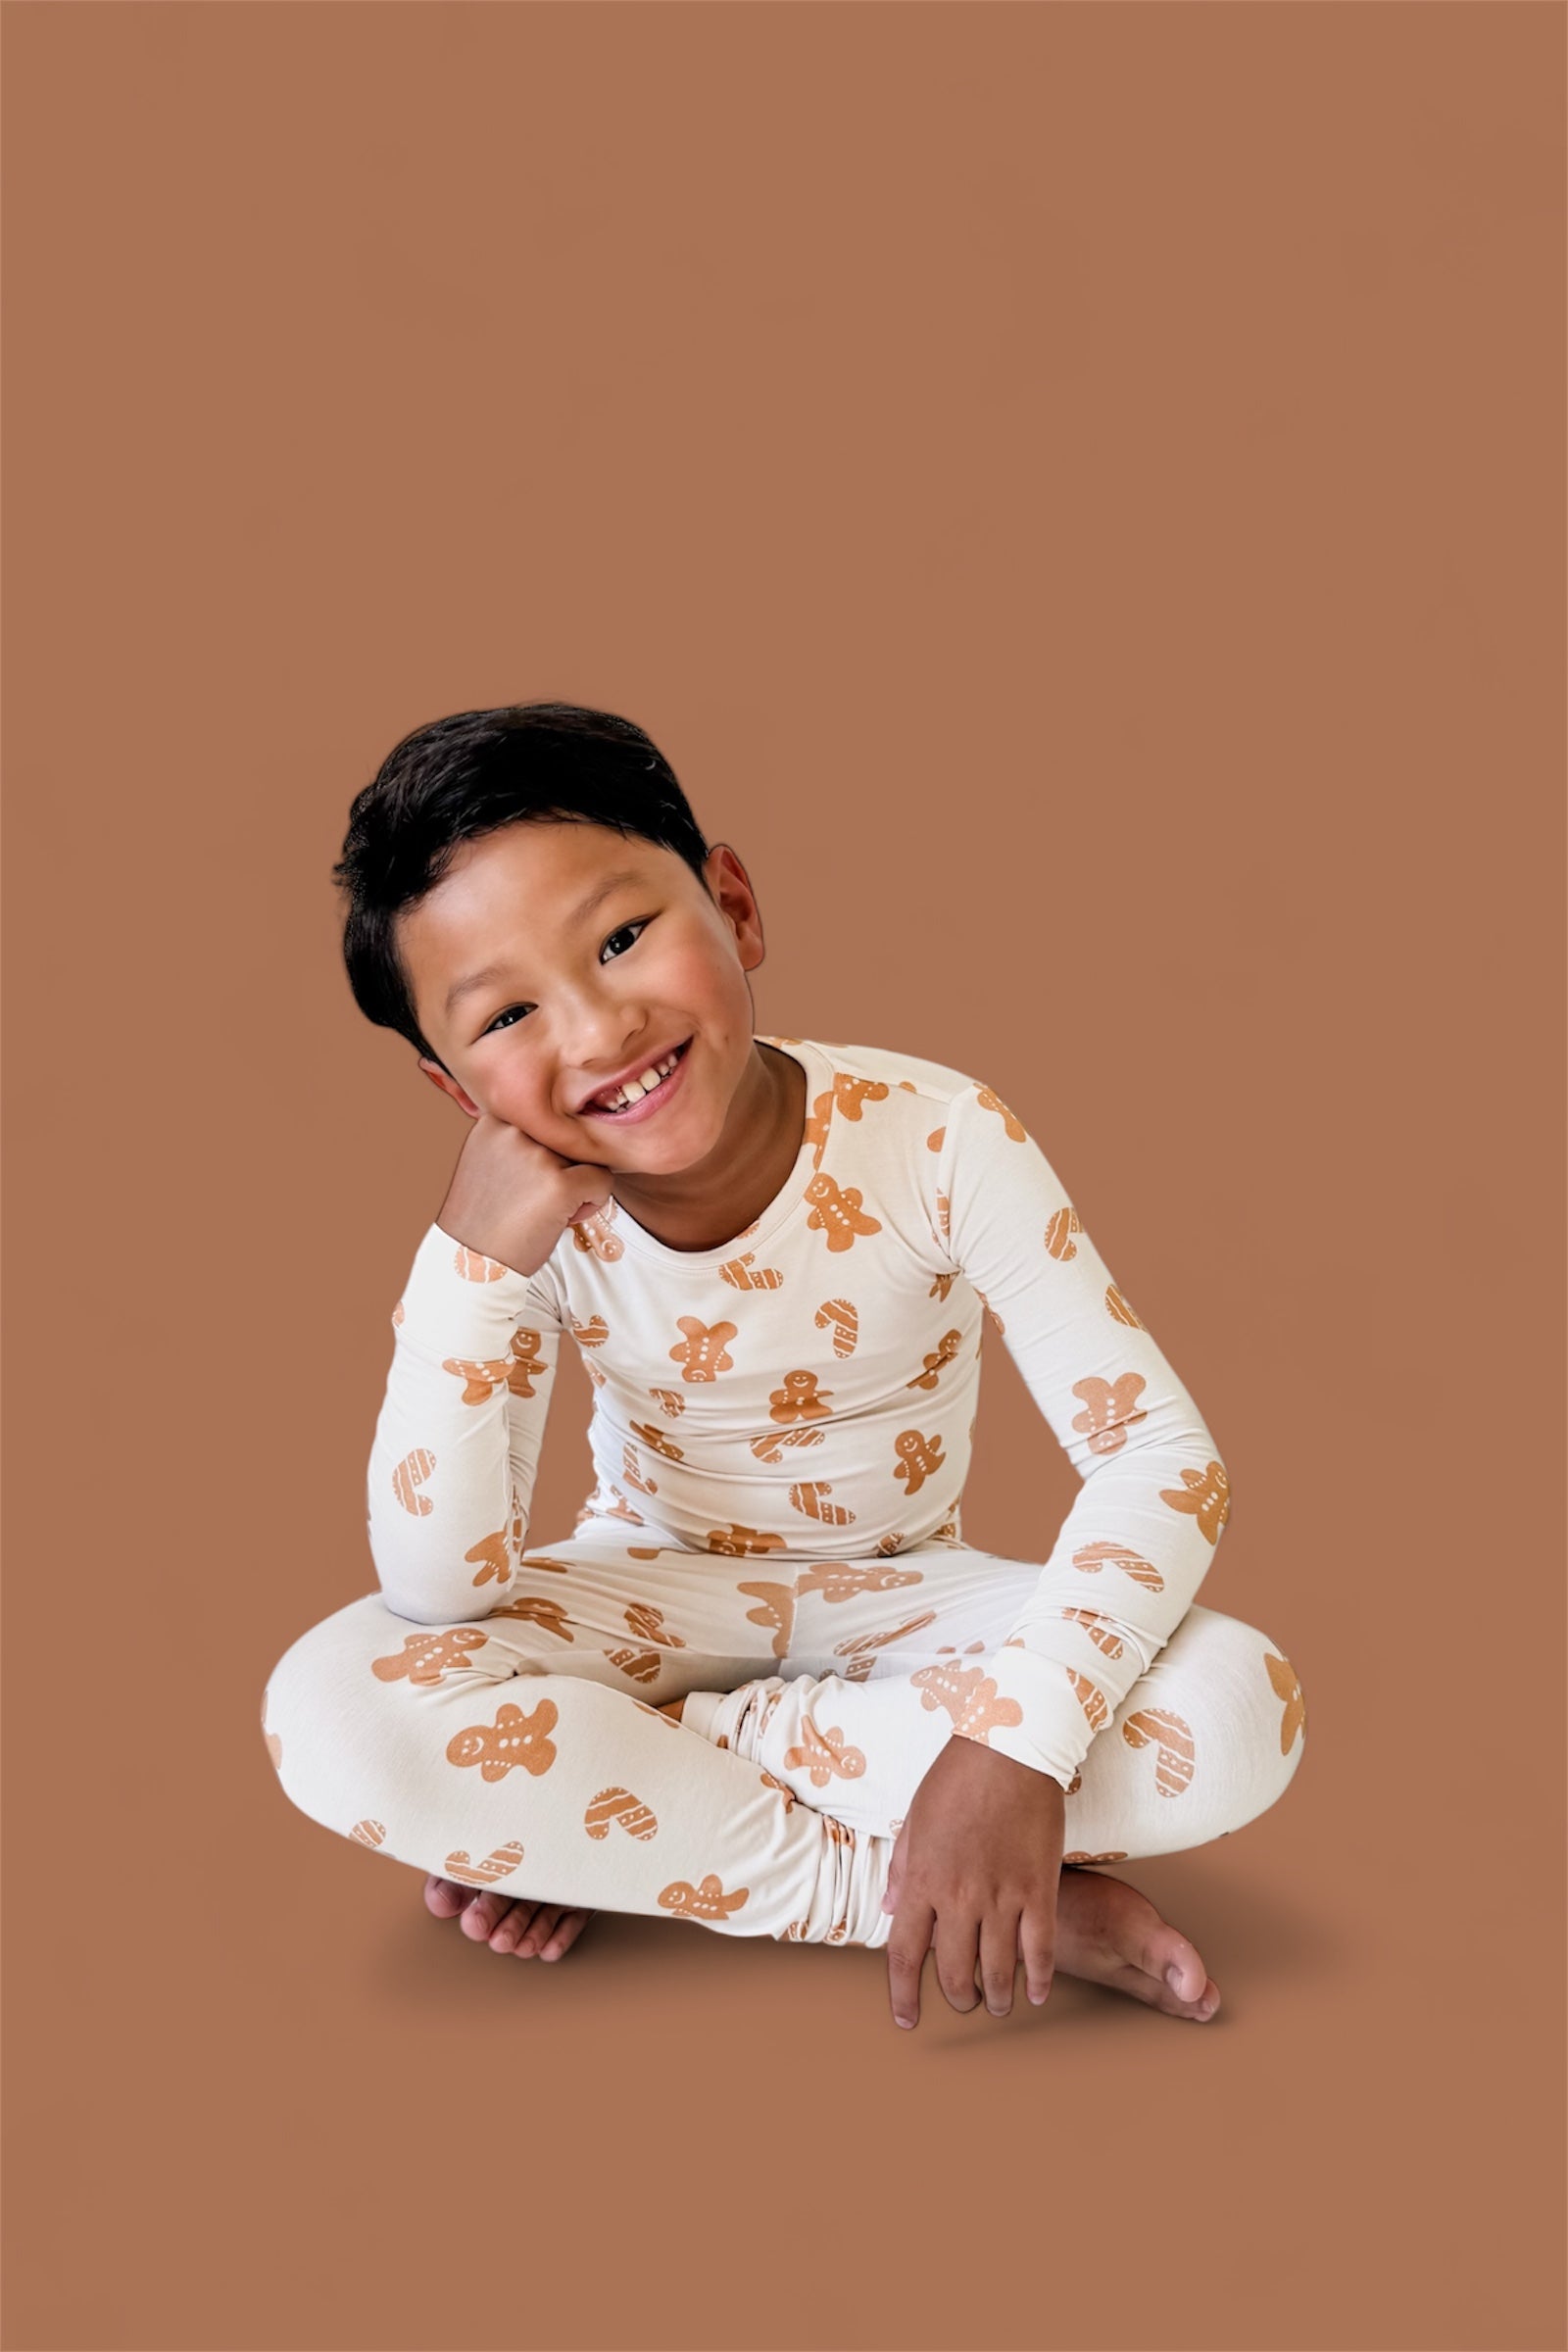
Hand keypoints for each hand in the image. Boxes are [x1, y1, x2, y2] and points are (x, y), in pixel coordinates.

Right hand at [421, 1062, 614, 1278]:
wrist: (471, 1265)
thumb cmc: (485, 1217)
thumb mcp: (488, 1160)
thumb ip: (517, 1136)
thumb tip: (562, 1119)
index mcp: (494, 1120)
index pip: (549, 1120)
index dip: (547, 1152)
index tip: (524, 1181)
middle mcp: (514, 1131)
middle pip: (569, 1137)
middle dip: (563, 1168)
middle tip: (534, 1199)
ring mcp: (536, 1156)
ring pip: (588, 1157)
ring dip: (577, 1184)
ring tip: (545, 1209)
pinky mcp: (559, 1183)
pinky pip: (603, 1180)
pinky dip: (593, 1203)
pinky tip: (561, 1220)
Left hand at [880, 1734, 1064, 2029]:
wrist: (1009, 1749)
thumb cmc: (957, 1778)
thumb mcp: (915, 1819)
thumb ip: (904, 1869)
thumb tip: (893, 1909)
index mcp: (923, 1881)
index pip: (905, 1955)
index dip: (903, 1995)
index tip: (906, 2018)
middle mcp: (959, 1898)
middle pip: (953, 1972)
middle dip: (957, 1996)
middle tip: (964, 2001)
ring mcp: (1002, 1897)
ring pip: (998, 1970)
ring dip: (996, 1997)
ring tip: (997, 2005)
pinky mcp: (1039, 1890)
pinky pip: (1040, 1950)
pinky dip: (1038, 1979)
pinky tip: (1035, 1994)